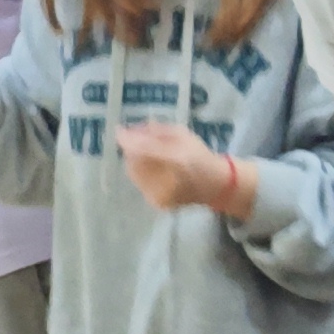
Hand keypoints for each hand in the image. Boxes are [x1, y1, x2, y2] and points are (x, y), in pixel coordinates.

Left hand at [117, 119, 247, 216]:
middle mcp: (169, 180)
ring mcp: (162, 195)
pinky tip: (153, 170)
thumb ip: (156, 132)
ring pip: (134, 174)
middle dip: (132, 150)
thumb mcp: (182, 135)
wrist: (215, 185)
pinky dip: (142, 175)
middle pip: (135, 162)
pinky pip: (140, 184)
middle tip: (134, 141)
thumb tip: (129, 130)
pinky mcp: (158, 203)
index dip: (128, 140)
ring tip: (147, 155)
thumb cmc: (200, 156)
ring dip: (135, 162)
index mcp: (179, 160)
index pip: (144, 149)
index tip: (119, 129)